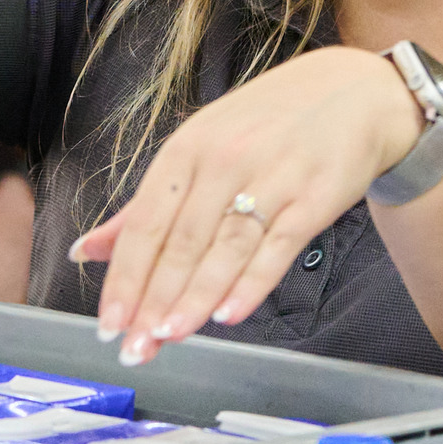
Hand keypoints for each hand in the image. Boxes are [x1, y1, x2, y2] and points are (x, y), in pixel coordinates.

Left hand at [75, 47, 421, 365]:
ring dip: (194, 299)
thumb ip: (146, 204)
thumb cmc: (268, 124)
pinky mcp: (313, 198)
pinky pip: (276, 247)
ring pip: (224, 249)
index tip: (110, 324)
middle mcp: (224, 162)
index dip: (124, 278)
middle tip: (135, 348)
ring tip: (168, 337)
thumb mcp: (200, 147)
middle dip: (153, 302)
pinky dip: (251, 284)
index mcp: (187, 150)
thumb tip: (88, 250)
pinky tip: (228, 315)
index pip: (145, 225)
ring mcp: (271, 179)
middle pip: (180, 244)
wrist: (354, 94)